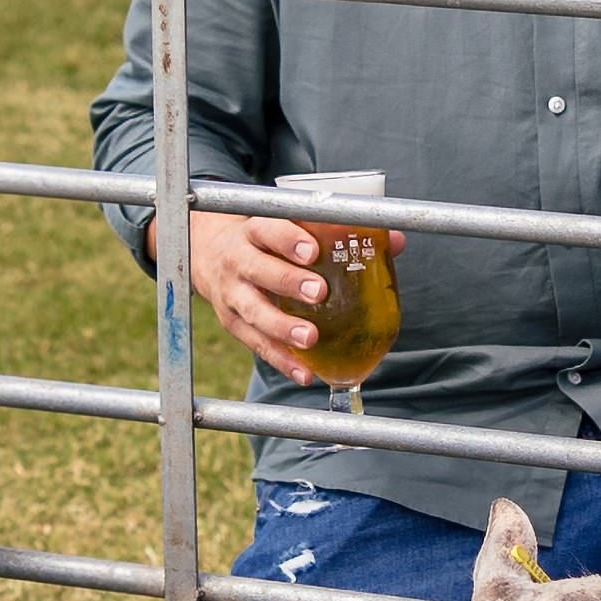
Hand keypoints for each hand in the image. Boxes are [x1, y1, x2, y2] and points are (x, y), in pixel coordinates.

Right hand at [182, 213, 393, 372]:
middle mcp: (237, 261)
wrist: (206, 255)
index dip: (288, 240)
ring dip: (281, 328)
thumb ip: (337, 232)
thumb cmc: (263, 241)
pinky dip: (280, 361)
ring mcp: (231, 295)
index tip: (312, 250)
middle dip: (288, 282)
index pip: (268, 230)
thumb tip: (394, 241)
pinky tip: (304, 373)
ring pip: (253, 312)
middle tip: (320, 293)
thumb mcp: (287, 226)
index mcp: (254, 232)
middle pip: (259, 271)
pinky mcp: (232, 323)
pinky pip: (255, 345)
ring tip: (310, 338)